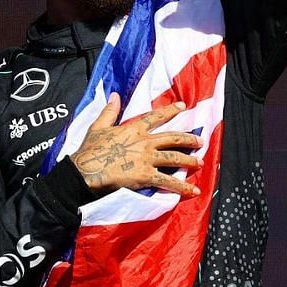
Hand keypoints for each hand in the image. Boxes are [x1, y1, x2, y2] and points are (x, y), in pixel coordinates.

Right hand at [70, 94, 202, 197]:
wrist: (86, 171)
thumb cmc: (90, 149)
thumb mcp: (98, 126)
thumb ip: (110, 111)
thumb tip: (115, 95)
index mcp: (134, 128)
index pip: (156, 117)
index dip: (170, 110)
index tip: (183, 106)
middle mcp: (145, 142)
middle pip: (172, 138)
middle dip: (188, 139)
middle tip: (200, 141)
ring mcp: (147, 159)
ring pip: (174, 158)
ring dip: (189, 160)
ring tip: (200, 162)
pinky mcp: (146, 176)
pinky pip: (168, 181)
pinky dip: (182, 187)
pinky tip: (193, 191)